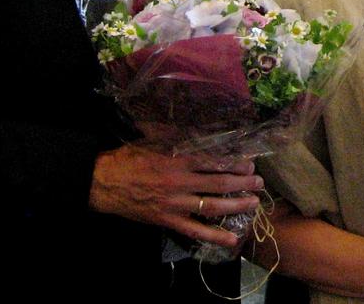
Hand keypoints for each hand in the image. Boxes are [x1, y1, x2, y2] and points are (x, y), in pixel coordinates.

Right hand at [89, 144, 262, 246]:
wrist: (103, 182)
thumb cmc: (129, 157)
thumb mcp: (154, 137)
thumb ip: (178, 134)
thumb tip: (201, 125)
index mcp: (178, 159)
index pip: (214, 161)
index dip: (235, 163)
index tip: (250, 163)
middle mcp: (180, 182)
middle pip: (219, 183)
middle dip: (243, 183)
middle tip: (260, 182)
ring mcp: (175, 204)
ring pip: (213, 206)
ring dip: (236, 205)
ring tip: (254, 203)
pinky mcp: (168, 221)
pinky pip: (195, 231)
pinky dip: (215, 236)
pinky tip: (232, 239)